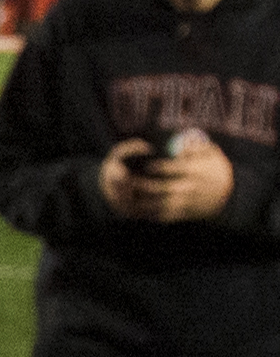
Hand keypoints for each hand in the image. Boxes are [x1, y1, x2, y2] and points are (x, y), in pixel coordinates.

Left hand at [104, 130, 234, 223]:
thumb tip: (179, 141)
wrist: (229, 195)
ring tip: (126, 195)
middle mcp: (189, 188)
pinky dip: (149, 213)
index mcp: (194, 171)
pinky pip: (163, 216)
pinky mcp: (184, 214)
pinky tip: (137, 209)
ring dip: (141, 201)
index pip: (170, 168)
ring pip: (159, 204)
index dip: (154, 166)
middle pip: (160, 187)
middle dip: (141, 184)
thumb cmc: (216, 169)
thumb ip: (195, 145)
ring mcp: (186, 203)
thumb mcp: (211, 153)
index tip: (142, 164)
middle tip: (126, 179)